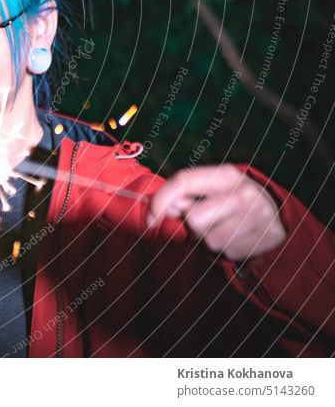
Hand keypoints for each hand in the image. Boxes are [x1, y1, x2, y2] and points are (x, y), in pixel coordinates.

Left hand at [146, 164, 286, 260]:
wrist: (275, 216)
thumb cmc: (230, 201)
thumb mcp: (209, 191)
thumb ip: (184, 197)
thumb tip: (165, 207)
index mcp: (226, 174)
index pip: (184, 180)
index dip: (161, 200)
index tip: (150, 218)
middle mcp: (244, 192)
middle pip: (194, 219)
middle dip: (193, 225)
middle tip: (207, 220)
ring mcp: (258, 215)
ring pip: (211, 240)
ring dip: (211, 239)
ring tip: (226, 227)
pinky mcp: (267, 237)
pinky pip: (228, 252)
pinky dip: (228, 249)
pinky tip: (239, 236)